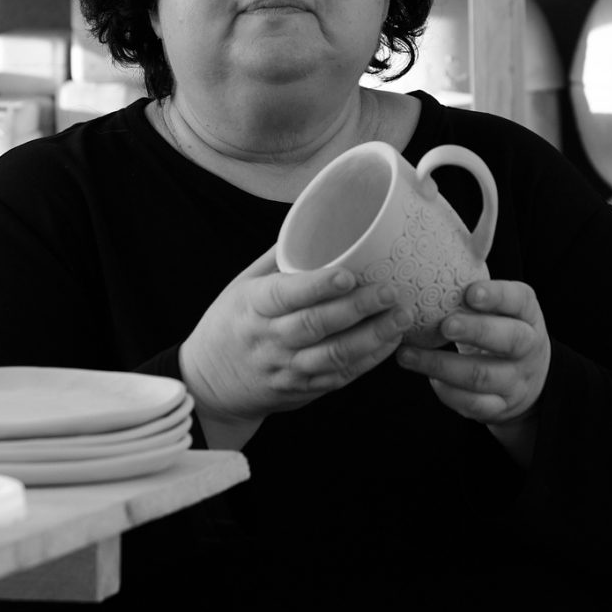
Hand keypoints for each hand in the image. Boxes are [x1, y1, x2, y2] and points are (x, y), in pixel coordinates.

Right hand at [180, 246, 414, 437]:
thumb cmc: (229, 324)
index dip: (318, 285)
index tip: (349, 274)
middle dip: (357, 309)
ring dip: (372, 338)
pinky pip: (340, 377)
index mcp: (252, 307)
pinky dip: (369, 361)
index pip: (285, 295)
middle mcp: (269, 340)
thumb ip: (277, 261)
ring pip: (334, 357)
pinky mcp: (303, 390)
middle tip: (391, 292)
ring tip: (402, 318)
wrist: (210, 386)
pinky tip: (390, 342)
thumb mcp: (241, 286)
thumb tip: (313, 221)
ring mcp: (286, 369)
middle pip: (316, 325)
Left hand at [396, 279, 550, 427]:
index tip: (470, 292)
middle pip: (508, 339)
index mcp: (526, 312)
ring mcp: (517, 379)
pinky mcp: (501, 406)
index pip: (519, 299)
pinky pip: (475, 405)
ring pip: (483, 375)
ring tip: (407, 355)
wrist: (526, 377)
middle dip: (475, 332)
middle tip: (443, 324)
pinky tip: (428, 380)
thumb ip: (471, 284)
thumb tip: (421, 239)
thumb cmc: (497, 326)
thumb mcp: (497, 303)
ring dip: (441, 366)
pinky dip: (449, 394)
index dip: (497, 296)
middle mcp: (528, 345)